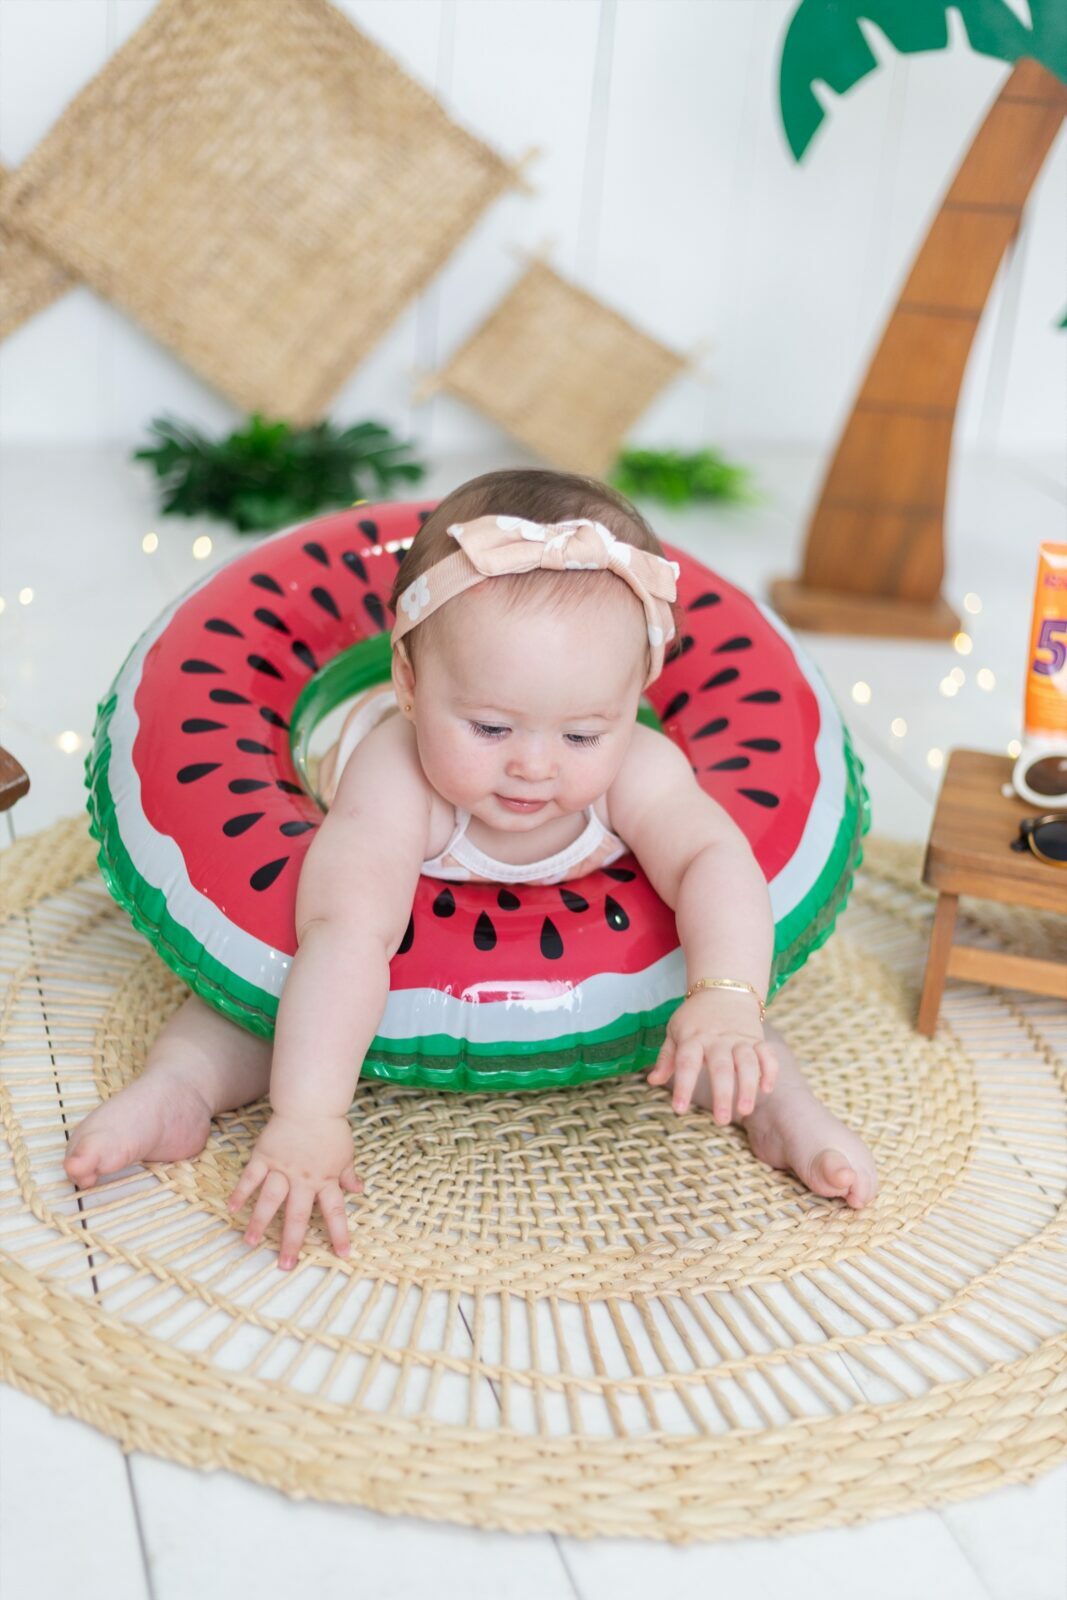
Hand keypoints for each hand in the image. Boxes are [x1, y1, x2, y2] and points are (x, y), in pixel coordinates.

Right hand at [226, 1110, 361, 1268]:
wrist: (311, 1103)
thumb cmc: (330, 1127)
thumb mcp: (345, 1152)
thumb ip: (348, 1174)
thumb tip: (359, 1190)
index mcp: (326, 1179)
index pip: (335, 1212)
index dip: (339, 1234)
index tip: (343, 1255)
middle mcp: (304, 1179)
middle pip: (297, 1215)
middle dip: (291, 1241)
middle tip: (285, 1265)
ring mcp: (282, 1168)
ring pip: (270, 1200)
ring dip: (260, 1222)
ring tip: (250, 1243)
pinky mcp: (265, 1156)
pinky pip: (251, 1177)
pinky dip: (241, 1192)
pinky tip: (232, 1209)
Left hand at [647, 990, 777, 1121]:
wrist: (722, 990)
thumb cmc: (694, 1018)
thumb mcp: (674, 1032)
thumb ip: (666, 1058)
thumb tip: (652, 1081)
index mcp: (693, 1038)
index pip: (686, 1064)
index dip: (683, 1087)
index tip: (679, 1110)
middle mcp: (717, 1039)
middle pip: (721, 1067)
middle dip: (722, 1095)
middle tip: (721, 1121)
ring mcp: (739, 1039)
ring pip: (747, 1062)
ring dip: (748, 1086)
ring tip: (745, 1111)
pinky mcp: (756, 1039)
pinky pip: (768, 1054)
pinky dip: (770, 1070)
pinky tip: (767, 1089)